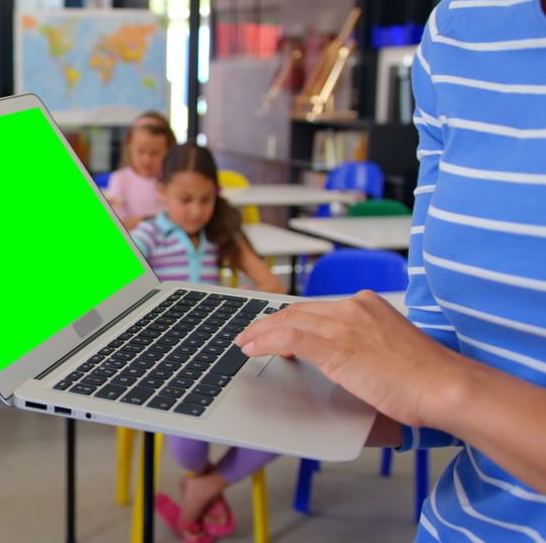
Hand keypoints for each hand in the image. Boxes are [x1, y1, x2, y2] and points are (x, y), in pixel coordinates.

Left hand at [234, 291, 460, 428]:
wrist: (445, 386)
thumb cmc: (424, 377)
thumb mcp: (387, 348)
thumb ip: (360, 344)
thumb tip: (337, 356)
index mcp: (366, 304)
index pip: (314, 308)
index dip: (287, 318)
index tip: (270, 327)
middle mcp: (353, 307)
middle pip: (296, 311)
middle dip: (268, 323)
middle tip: (249, 334)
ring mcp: (345, 324)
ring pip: (288, 321)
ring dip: (259, 333)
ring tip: (244, 343)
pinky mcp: (339, 345)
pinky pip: (289, 338)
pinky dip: (265, 341)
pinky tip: (252, 349)